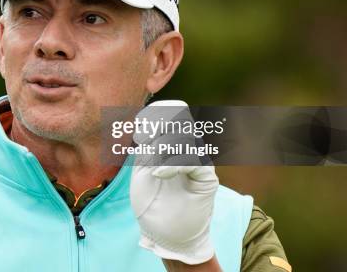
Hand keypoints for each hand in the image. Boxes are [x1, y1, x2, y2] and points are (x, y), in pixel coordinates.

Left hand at [130, 100, 218, 264]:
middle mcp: (188, 149)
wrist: (164, 235)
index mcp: (172, 144)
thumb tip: (149, 126)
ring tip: (151, 164)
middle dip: (160, 125)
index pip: (174, 114)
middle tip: (145, 141)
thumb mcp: (140, 169)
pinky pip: (195, 159)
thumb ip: (146, 147)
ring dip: (163, 147)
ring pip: (186, 137)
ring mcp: (199, 161)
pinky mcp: (206, 178)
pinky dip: (174, 163)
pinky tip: (159, 174)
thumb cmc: (151, 203)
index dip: (159, 112)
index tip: (140, 128)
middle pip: (181, 119)